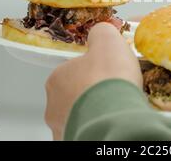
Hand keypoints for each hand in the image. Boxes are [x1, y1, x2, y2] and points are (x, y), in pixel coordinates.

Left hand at [45, 23, 141, 140]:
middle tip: (113, 89)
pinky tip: (112, 119)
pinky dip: (98, 124)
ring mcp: (63, 126)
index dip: (93, 68)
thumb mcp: (107, 40)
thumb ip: (101, 32)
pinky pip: (87, 129)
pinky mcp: (76, 140)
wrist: (115, 116)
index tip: (108, 71)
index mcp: (57, 78)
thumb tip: (100, 30)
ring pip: (81, 114)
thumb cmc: (107, 78)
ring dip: (96, 109)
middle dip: (93, 90)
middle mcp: (54, 104)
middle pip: (76, 93)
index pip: (74, 69)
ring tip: (116, 105)